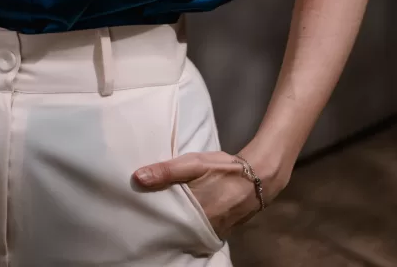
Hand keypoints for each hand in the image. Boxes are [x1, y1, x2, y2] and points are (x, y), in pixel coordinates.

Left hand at [133, 150, 267, 239]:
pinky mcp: (221, 232)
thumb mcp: (194, 163)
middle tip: (148, 213)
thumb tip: (138, 178)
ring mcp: (213, 232)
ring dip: (177, 224)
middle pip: (176, 228)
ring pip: (188, 232)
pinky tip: (184, 217)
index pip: (165, 220)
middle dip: (164, 222)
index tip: (140, 211)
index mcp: (193, 213)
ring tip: (163, 215)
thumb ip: (166, 171)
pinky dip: (191, 226)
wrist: (259, 177)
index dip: (153, 216)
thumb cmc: (224, 169)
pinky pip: (200, 233)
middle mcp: (203, 229)